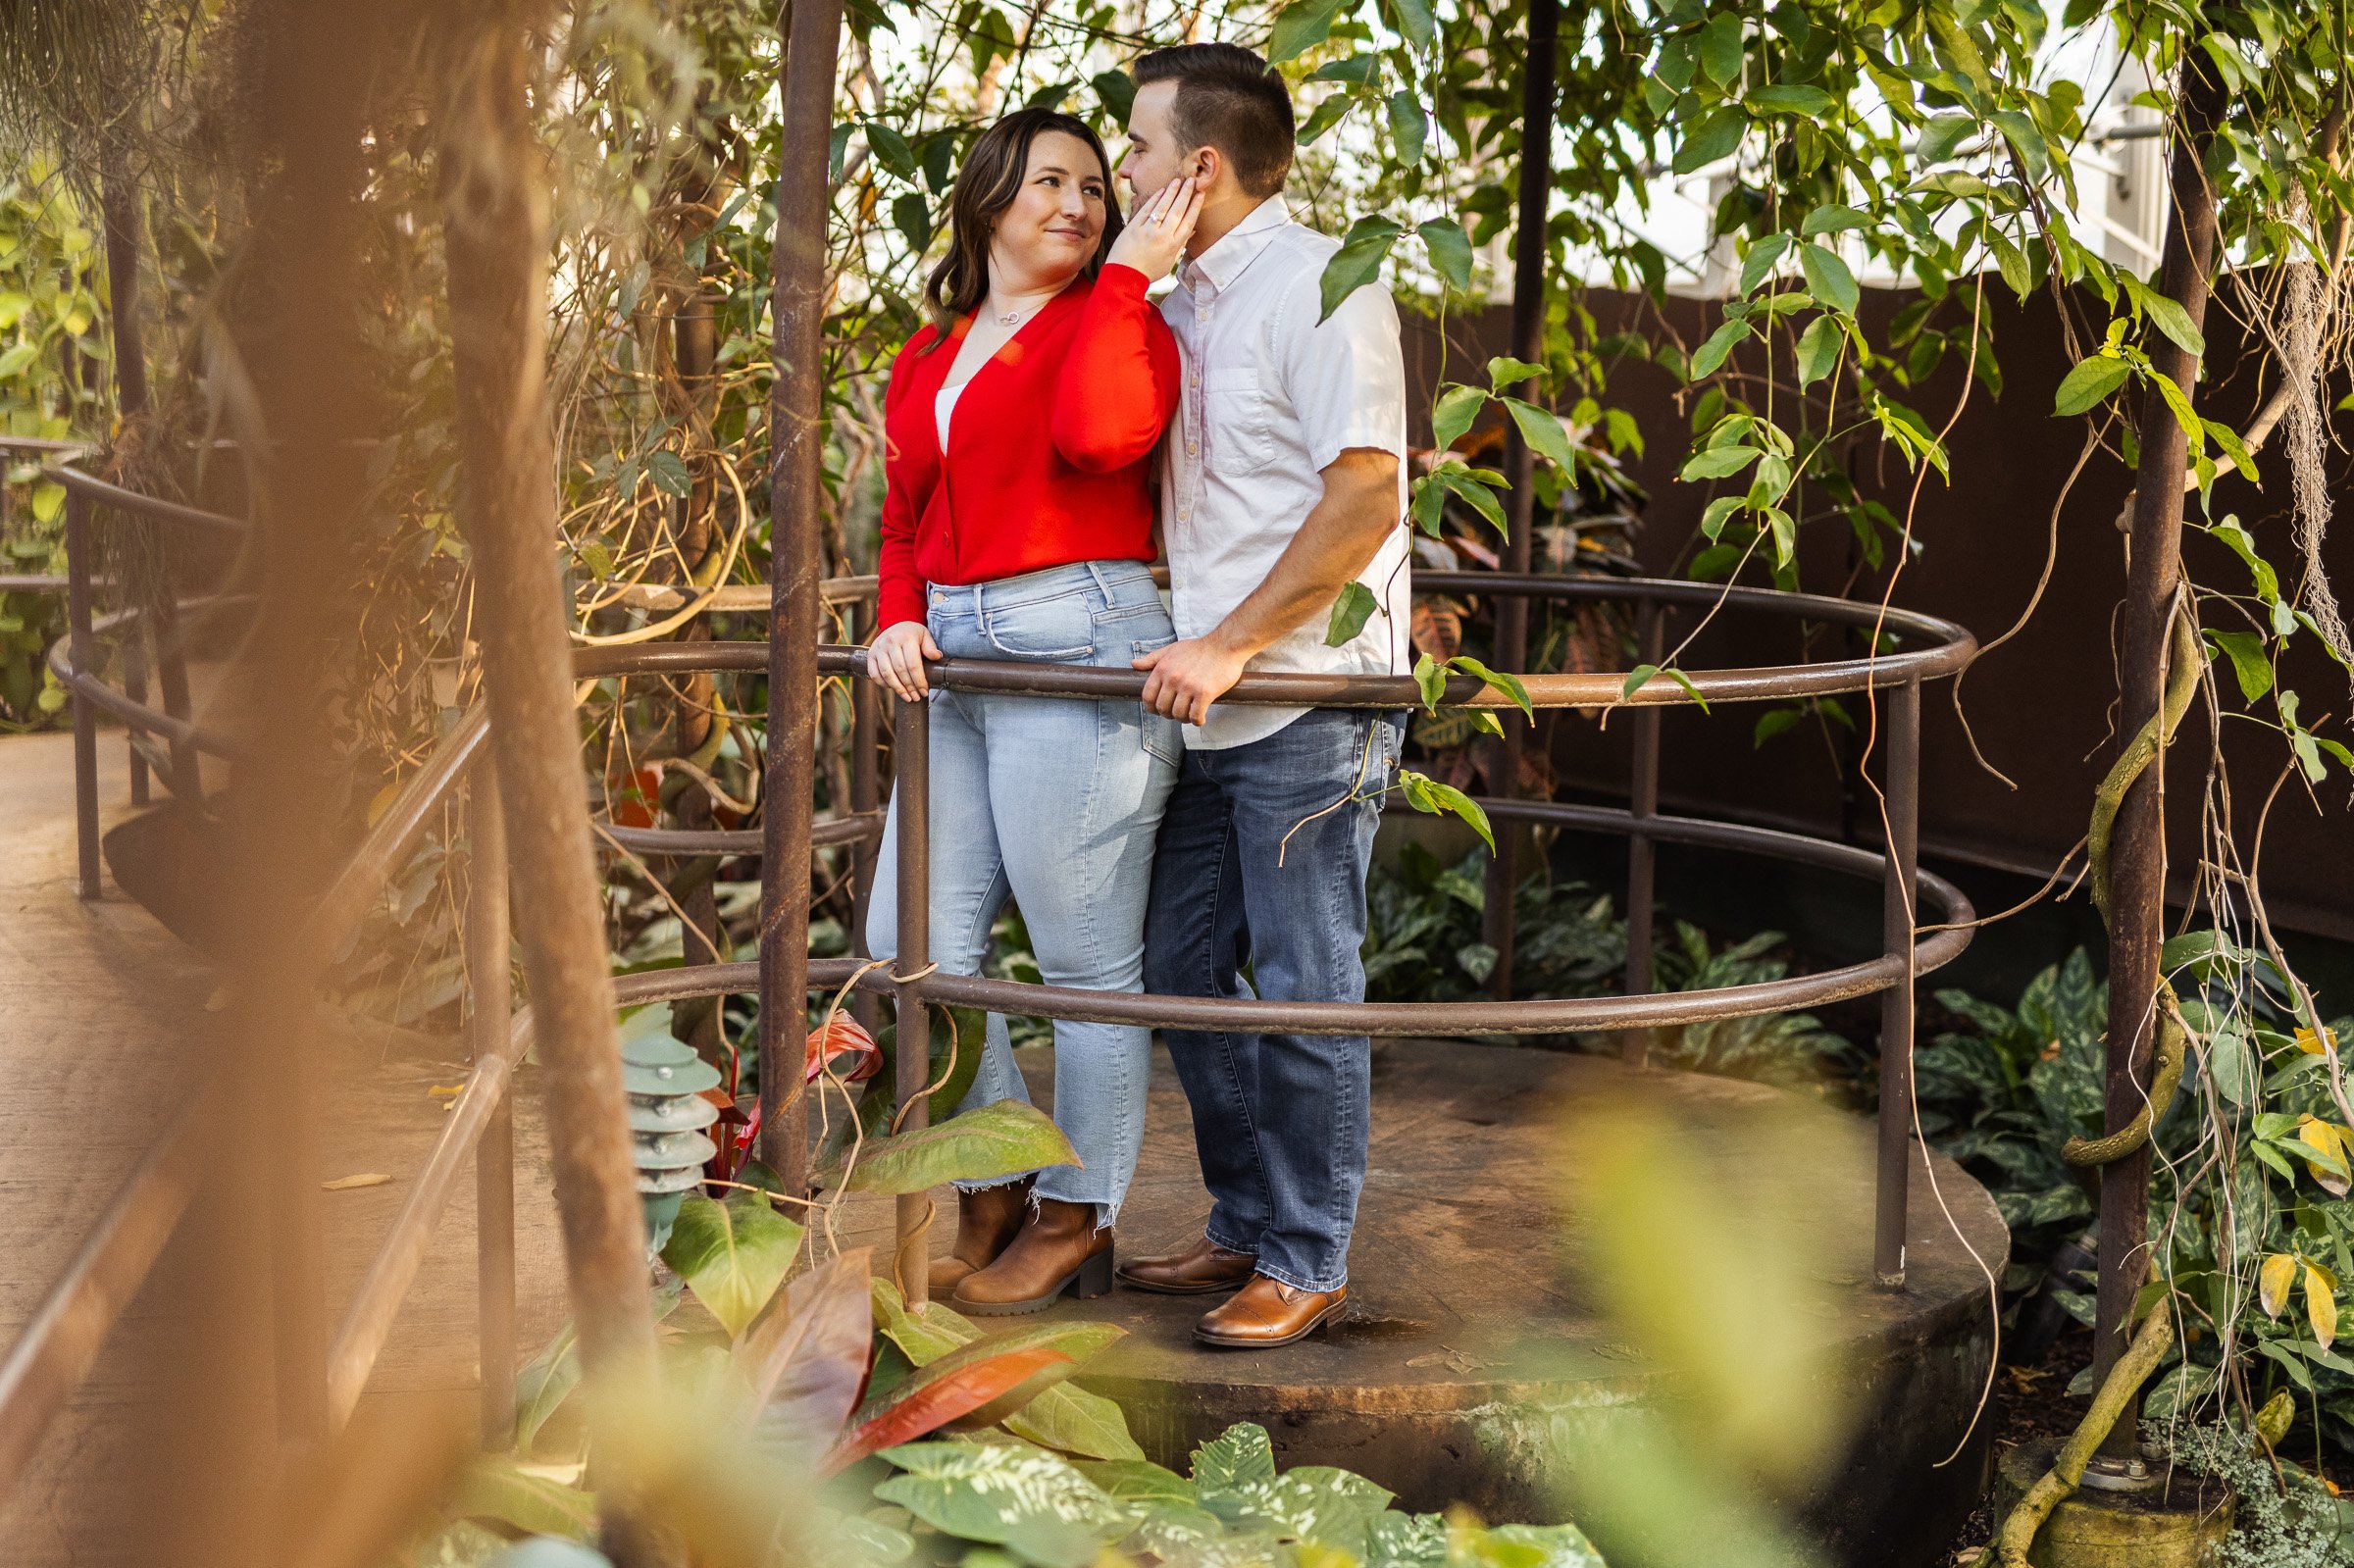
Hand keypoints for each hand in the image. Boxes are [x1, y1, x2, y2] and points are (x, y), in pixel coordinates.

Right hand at [868, 619, 940, 700]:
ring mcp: (878, 649)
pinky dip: (883, 684)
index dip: (919, 681)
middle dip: (909, 687)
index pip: (913, 664)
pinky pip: (874, 674)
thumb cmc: (912, 634)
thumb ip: (930, 647)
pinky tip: (893, 688)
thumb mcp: (925, 636)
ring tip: (907, 697)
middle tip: (916, 697)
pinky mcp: (870, 655)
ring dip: (897, 689)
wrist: (895, 624)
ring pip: (887, 674)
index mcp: (906, 638)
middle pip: (900, 671)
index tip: (924, 691)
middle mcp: (890, 642)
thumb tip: (937, 656)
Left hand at [1105, 177, 1202, 280]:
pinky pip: (1146, 209)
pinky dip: (1155, 199)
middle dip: (1186, 194)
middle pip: (1177, 211)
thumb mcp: (1169, 262)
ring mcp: (1147, 230)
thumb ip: (1180, 245)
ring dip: (1172, 192)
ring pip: (1163, 207)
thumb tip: (1192, 231)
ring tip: (1178, 180)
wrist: (1124, 276)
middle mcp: (1162, 236)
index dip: (1195, 206)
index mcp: (1173, 245)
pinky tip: (1162, 190)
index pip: (1188, 222)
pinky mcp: (1134, 227)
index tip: (1201, 194)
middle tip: (1192, 180)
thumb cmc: (1148, 271)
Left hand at [1134, 633, 1250, 726]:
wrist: (1225, 645)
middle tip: (1177, 712)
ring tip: (1190, 715)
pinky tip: (1200, 718)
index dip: (1151, 707)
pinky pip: (1195, 716)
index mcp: (1162, 669)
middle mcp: (1173, 678)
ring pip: (1178, 714)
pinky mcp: (1205, 693)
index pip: (1148, 696)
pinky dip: (1197, 721)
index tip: (1158, 710)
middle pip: (1162, 708)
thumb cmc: (1199, 648)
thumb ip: (1152, 658)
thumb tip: (1134, 664)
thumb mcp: (1172, 649)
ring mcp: (1189, 686)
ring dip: (1183, 718)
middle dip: (1168, 714)